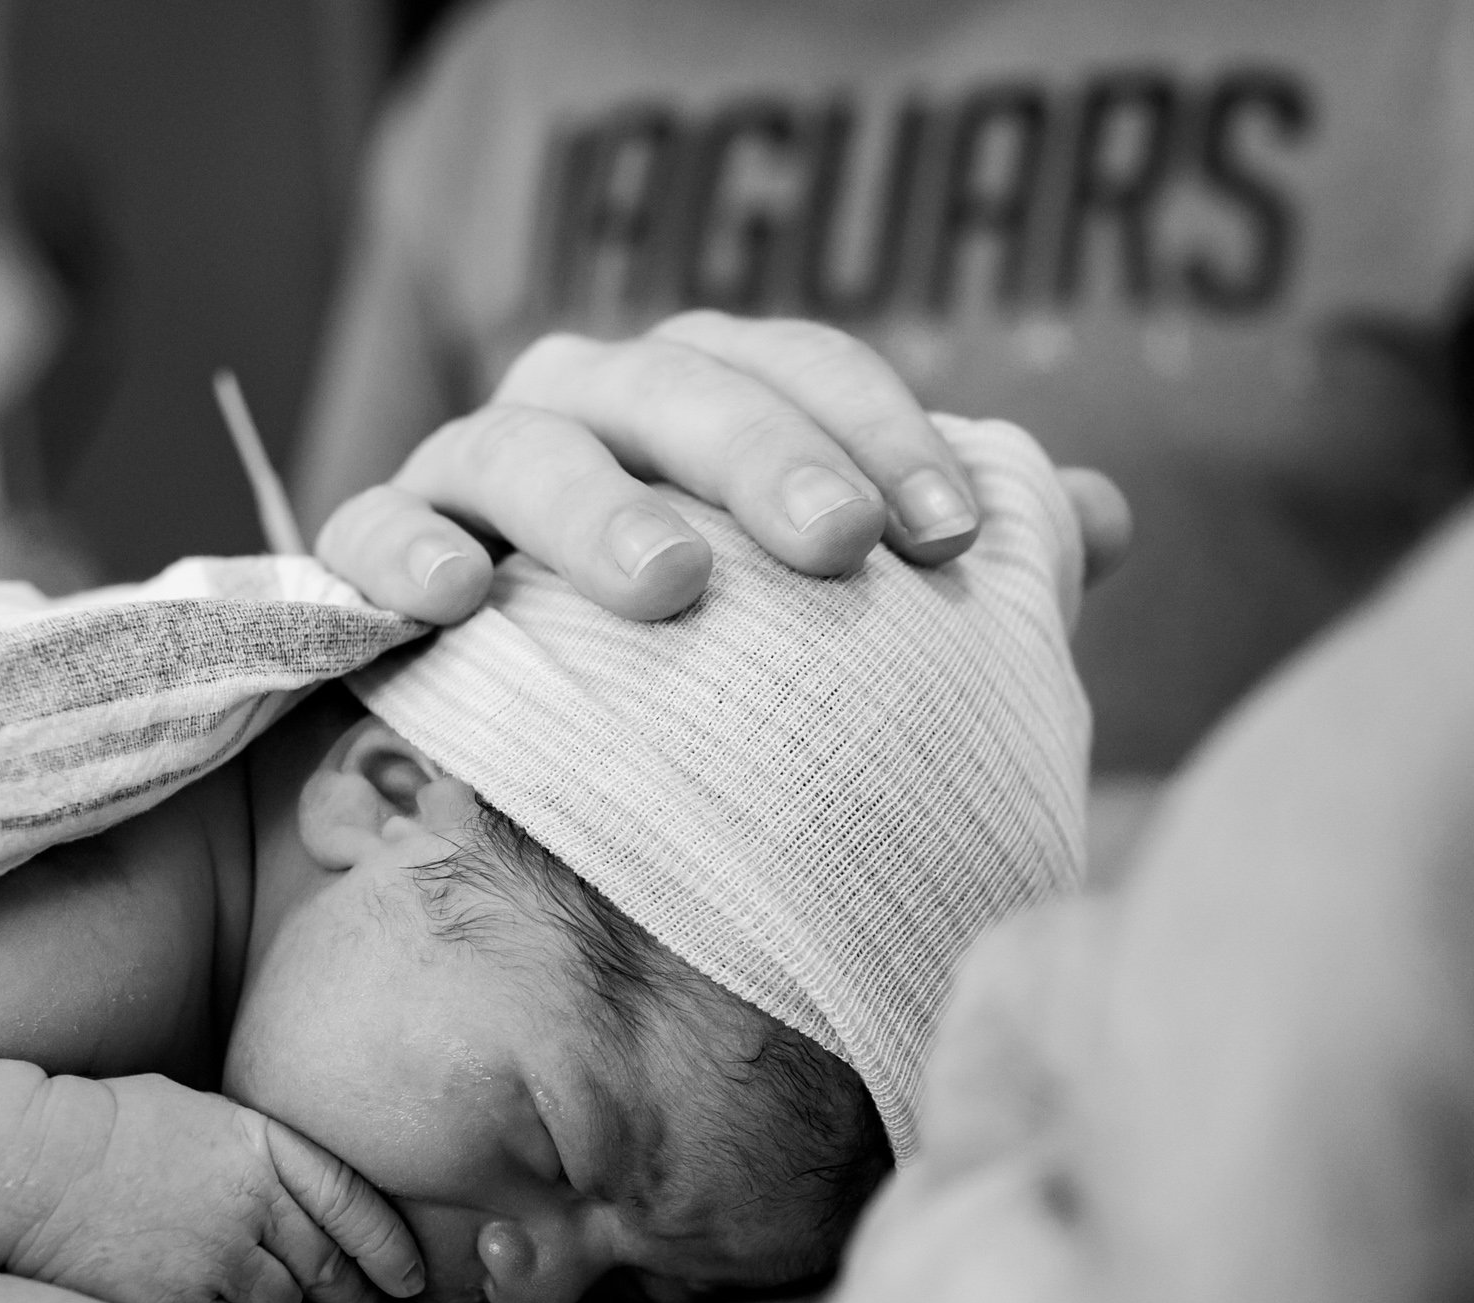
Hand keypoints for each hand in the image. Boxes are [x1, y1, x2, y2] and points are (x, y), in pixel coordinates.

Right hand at [7, 1076, 425, 1302]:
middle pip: (326, 1266)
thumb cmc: (107, 1132)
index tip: (411, 1278)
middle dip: (354, 1299)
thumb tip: (308, 1208)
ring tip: (230, 1295)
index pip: (353, 1200)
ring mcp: (217, 1257)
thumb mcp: (203, 1115)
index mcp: (260, 1145)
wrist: (23, 1165)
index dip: (391, 1245)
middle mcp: (250, 1201)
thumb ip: (263, 1158)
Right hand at [314, 312, 1131, 622]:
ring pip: (517, 442)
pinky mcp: (371, 561)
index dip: (878, 430)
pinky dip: (403, 548)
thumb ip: (950, 560)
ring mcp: (468, 478)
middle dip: (759, 451)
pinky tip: (455, 601)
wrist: (533, 762)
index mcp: (701, 401)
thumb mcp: (843, 617)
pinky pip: (366, 532)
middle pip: (666, 381)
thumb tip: (1107, 516)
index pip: (796, 370)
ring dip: (597, 502)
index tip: (944, 538)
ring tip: (674, 587)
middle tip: (837, 547)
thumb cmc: (717, 674)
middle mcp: (585, 412)